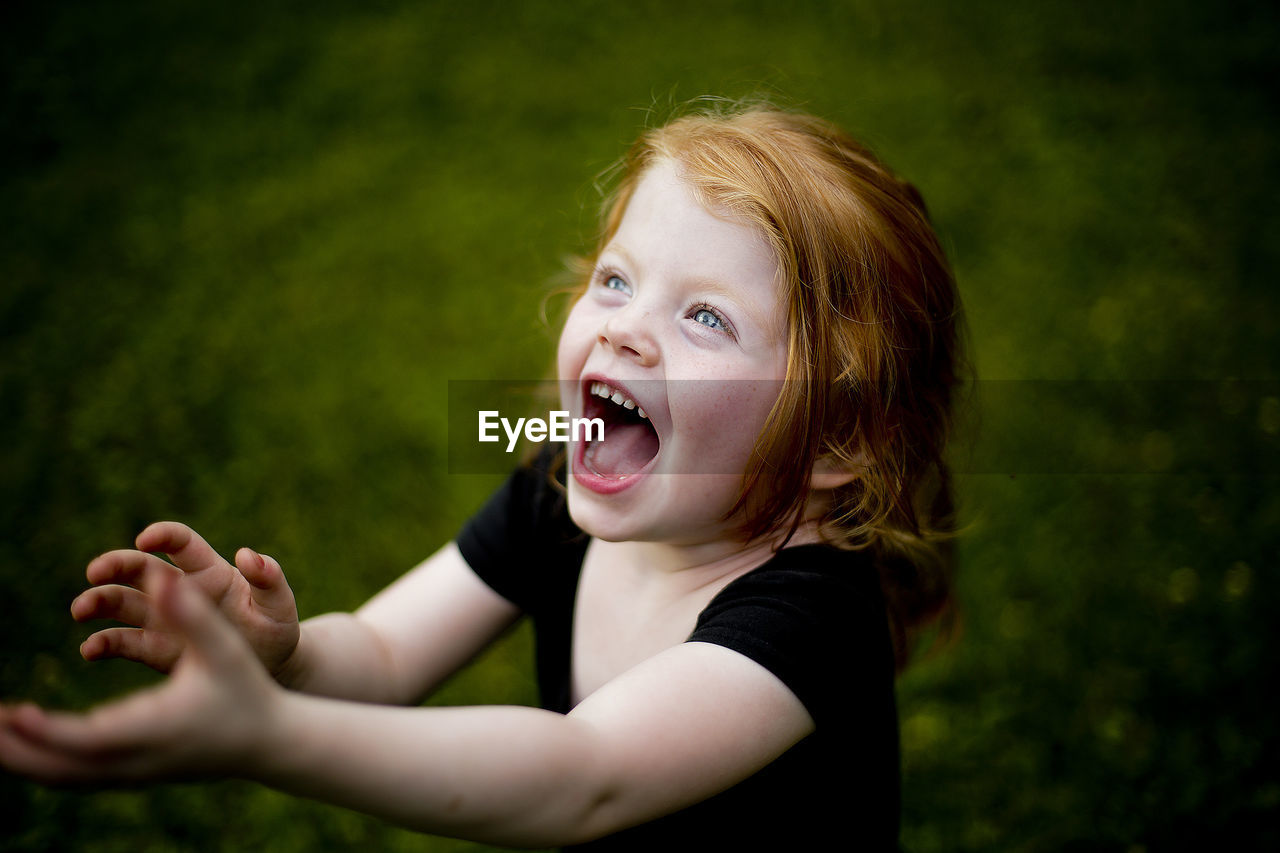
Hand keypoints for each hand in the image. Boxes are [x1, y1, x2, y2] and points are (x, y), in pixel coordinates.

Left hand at [0, 574, 279, 785]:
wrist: (270, 741)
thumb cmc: (248, 687)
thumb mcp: (223, 646)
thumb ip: (190, 612)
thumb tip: (160, 576)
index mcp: (157, 728)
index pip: (87, 740)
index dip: (44, 731)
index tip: (12, 713)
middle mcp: (139, 758)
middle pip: (60, 767)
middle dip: (13, 749)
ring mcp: (135, 773)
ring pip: (61, 777)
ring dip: (21, 758)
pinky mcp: (133, 775)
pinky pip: (73, 777)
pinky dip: (41, 763)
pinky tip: (22, 746)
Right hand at [72, 522, 299, 678]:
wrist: (270, 667)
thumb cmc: (276, 628)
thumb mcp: (279, 604)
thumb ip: (269, 578)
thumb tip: (247, 555)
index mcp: (210, 571)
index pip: (181, 543)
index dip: (163, 535)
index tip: (147, 538)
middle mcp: (180, 590)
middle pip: (140, 568)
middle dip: (115, 565)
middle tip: (95, 571)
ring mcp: (164, 619)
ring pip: (123, 603)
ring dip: (98, 602)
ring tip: (81, 610)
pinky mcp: (156, 649)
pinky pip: (123, 642)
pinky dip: (104, 643)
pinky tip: (91, 649)